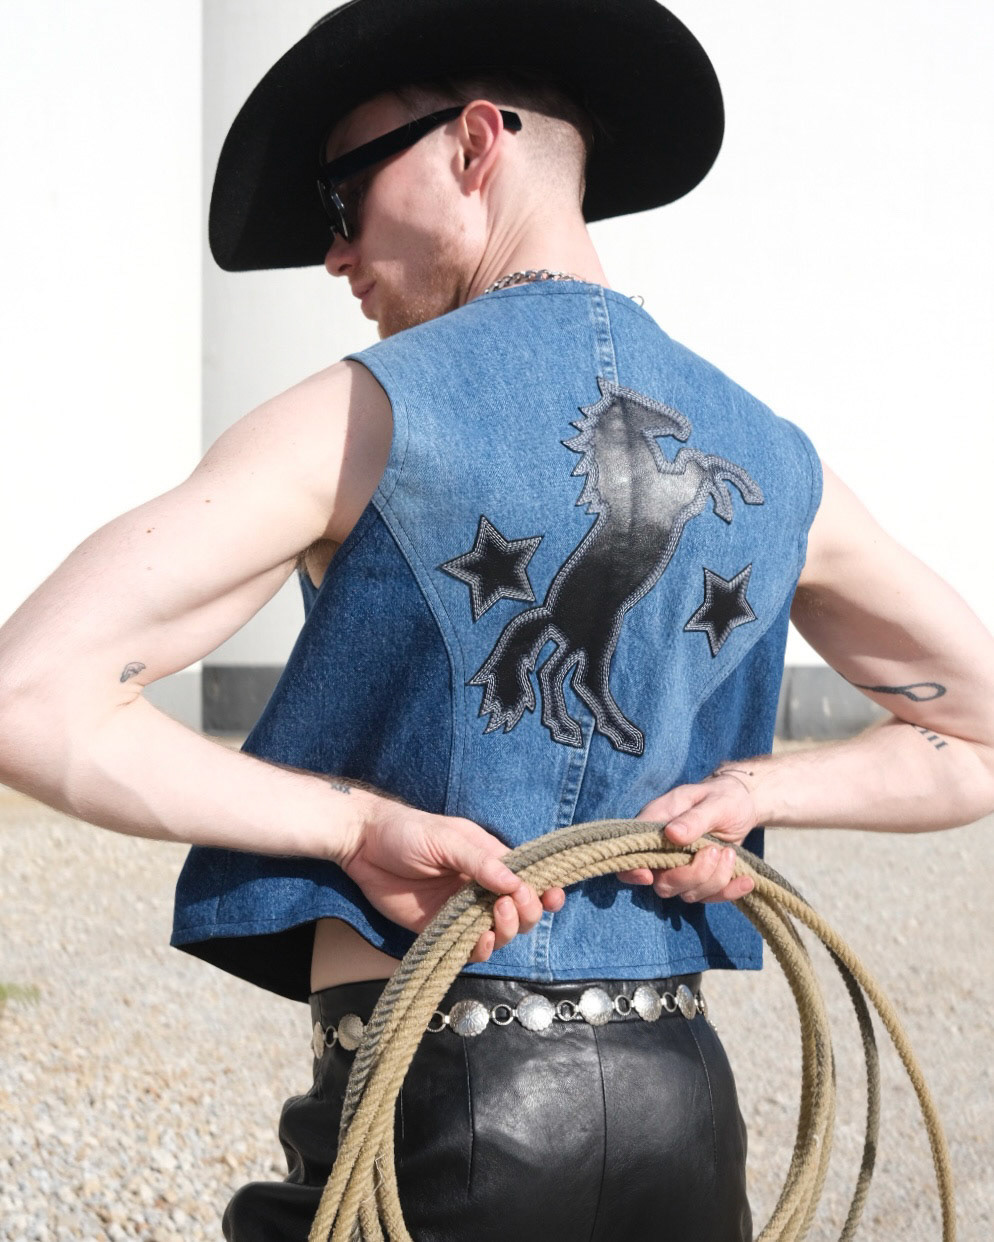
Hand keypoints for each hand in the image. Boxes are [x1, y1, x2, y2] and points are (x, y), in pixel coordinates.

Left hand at [338, 792, 565, 962]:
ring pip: (498, 934)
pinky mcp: (438, 929)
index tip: (552, 897)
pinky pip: (467, 948)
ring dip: (505, 932)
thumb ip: (480, 861)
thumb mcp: (447, 838)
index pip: (526, 879)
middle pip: (519, 912)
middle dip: (525, 913)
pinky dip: (480, 949)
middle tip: (509, 906)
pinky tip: (479, 941)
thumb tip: (515, 884)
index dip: (544, 890)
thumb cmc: (407, 830)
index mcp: (489, 860)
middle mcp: (479, 888)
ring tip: (494, 919)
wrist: (361, 845)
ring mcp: (460, 911)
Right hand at [616, 772, 758, 903]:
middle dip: (692, 875)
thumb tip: (672, 834)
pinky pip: (711, 898)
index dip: (632, 871)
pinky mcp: (702, 880)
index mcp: (655, 826)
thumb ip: (693, 819)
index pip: (631, 855)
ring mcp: (682, 869)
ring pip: (688, 894)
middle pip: (663, 883)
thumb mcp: (711, 802)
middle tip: (715, 850)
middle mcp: (663, 851)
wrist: (742, 804)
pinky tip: (746, 880)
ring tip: (730, 853)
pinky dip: (730, 892)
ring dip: (714, 879)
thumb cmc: (722, 797)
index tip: (649, 875)